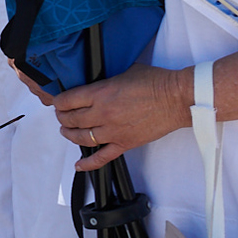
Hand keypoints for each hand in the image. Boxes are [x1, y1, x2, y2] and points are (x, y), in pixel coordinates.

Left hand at [41, 62, 192, 171]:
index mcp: (100, 93)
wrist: (178, 99)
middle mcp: (103, 114)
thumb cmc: (156, 82)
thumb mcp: (124, 72)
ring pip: (81, 138)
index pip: (67, 101)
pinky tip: (79, 165)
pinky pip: (102, 157)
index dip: (59, 102)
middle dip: (62, 118)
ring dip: (70, 135)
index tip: (59, 102)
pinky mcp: (125, 143)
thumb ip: (106, 81)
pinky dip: (88, 163)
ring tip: (68, 131)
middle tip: (62, 116)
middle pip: (71, 120)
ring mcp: (113, 131)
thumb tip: (95, 83)